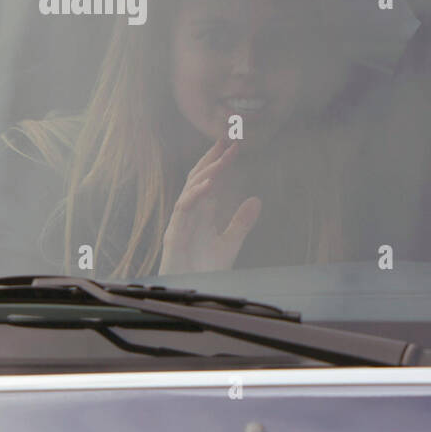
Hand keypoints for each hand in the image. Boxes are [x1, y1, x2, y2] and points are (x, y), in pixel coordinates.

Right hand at [159, 137, 261, 274]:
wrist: (191, 292)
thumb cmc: (204, 269)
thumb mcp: (230, 243)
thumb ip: (242, 222)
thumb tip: (256, 199)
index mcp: (201, 213)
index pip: (210, 180)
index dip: (220, 163)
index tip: (234, 145)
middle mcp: (189, 213)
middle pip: (199, 178)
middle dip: (212, 158)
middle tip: (227, 139)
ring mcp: (180, 222)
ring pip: (191, 188)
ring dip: (207, 171)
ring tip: (223, 157)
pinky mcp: (174, 234)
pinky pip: (183, 208)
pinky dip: (196, 194)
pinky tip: (210, 183)